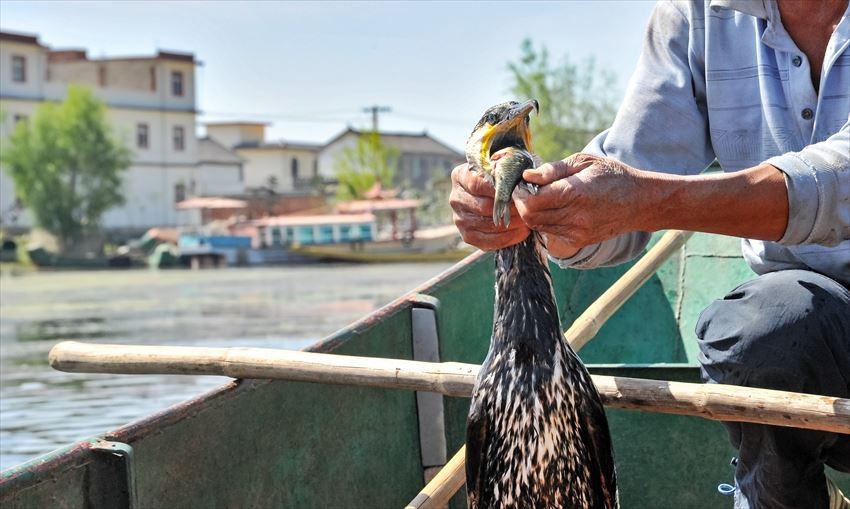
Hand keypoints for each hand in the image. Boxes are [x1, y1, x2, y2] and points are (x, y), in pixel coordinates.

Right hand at [450, 164, 529, 249]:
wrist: (494, 193)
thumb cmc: (502, 176)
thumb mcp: (504, 164)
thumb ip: (508, 168)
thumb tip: (519, 177)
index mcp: (460, 176)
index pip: (477, 183)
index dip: (499, 189)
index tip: (517, 191)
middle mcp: (456, 198)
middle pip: (484, 206)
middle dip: (509, 209)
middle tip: (527, 208)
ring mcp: (459, 219)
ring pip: (488, 224)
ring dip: (511, 224)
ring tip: (527, 220)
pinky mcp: (467, 236)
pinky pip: (488, 241)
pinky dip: (508, 238)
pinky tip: (522, 232)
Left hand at [514, 153, 643, 257]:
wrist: (640, 202)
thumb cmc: (611, 175)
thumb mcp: (584, 161)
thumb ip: (553, 170)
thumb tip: (527, 176)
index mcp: (575, 193)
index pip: (532, 201)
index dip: (520, 193)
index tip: (521, 184)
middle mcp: (575, 217)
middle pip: (530, 217)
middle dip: (522, 203)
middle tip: (528, 191)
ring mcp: (577, 233)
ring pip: (538, 227)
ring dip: (534, 213)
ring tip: (544, 198)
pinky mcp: (579, 243)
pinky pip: (550, 234)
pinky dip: (546, 223)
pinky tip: (555, 210)